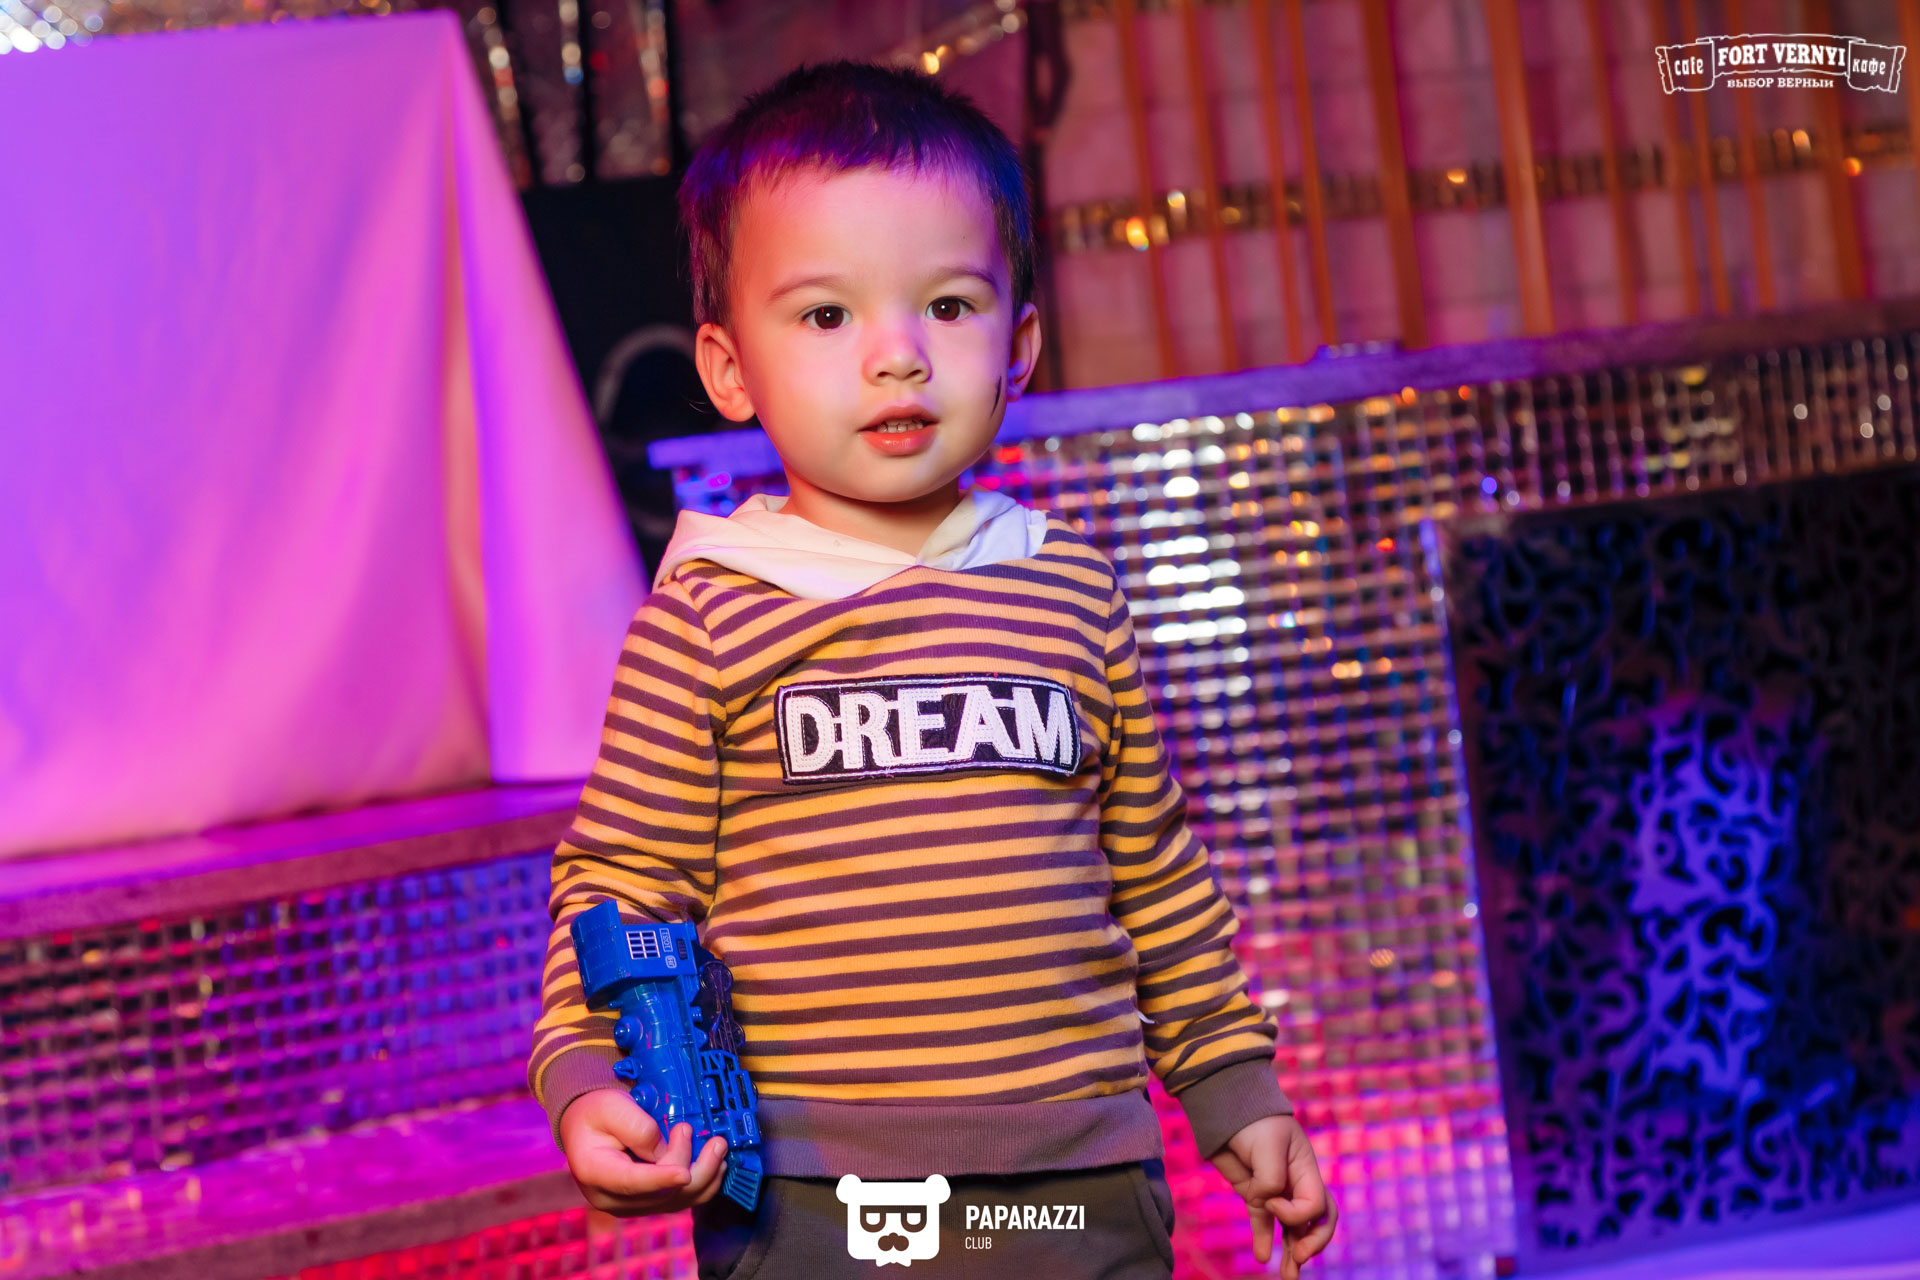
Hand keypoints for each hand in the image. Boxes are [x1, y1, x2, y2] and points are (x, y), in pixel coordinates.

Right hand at [558, 1087, 730, 1215]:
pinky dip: (702, 1184)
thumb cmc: (596, 1113)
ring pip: (675, 1202)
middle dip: (693, 1168)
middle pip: (661, 1195)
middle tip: (713, 1140)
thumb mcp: (611, 1106)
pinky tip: (715, 1163)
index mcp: (595, 1172)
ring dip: (705, 1178)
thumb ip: (637, 1128)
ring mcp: (630, 1204)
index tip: (684, 1173)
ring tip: (719, 1148)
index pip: (630, 1182)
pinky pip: (679, 1201)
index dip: (660, 1179)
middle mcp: (611, 1198)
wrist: (586, 1127)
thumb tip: (664, 1151)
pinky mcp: (647, 1203)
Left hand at [1207, 1114, 1336, 1277]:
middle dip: (1311, 1244)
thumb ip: (1271, 1178)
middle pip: (1316, 1222)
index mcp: (1308, 1172)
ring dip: (1292, 1253)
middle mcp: (1296, 1185)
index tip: (1270, 1200)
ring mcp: (1276, 1191)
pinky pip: (1263, 1222)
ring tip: (1289, 1276)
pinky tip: (1262, 1257)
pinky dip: (1264, 1240)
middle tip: (1300, 1257)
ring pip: (1291, 1229)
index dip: (1296, 1214)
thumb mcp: (1268, 1146)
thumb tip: (1266, 1203)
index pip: (1316, 1206)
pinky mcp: (1255, 1194)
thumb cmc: (1256, 1120)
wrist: (1230, 1109)